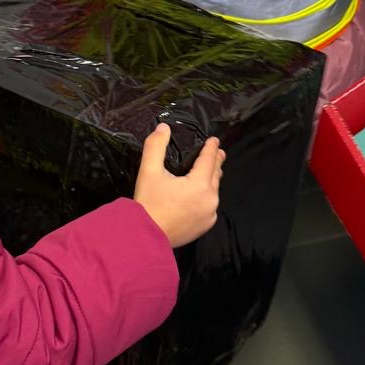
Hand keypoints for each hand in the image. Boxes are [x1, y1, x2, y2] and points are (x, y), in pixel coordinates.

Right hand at [133, 124, 224, 248]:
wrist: (146, 236)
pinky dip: (208, 197)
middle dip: (215, 162)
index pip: (209, 160)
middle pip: (215, 175)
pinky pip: (210, 206)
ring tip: (210, 172)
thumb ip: (155, 146)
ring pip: (214, 191)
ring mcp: (209, 214)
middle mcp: (210, 199)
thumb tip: (163, 128)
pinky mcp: (205, 226)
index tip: (214, 140)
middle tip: (218, 153)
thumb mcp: (149, 171)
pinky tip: (202, 195)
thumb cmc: (148, 203)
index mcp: (199, 184)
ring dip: (212, 179)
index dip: (211, 148)